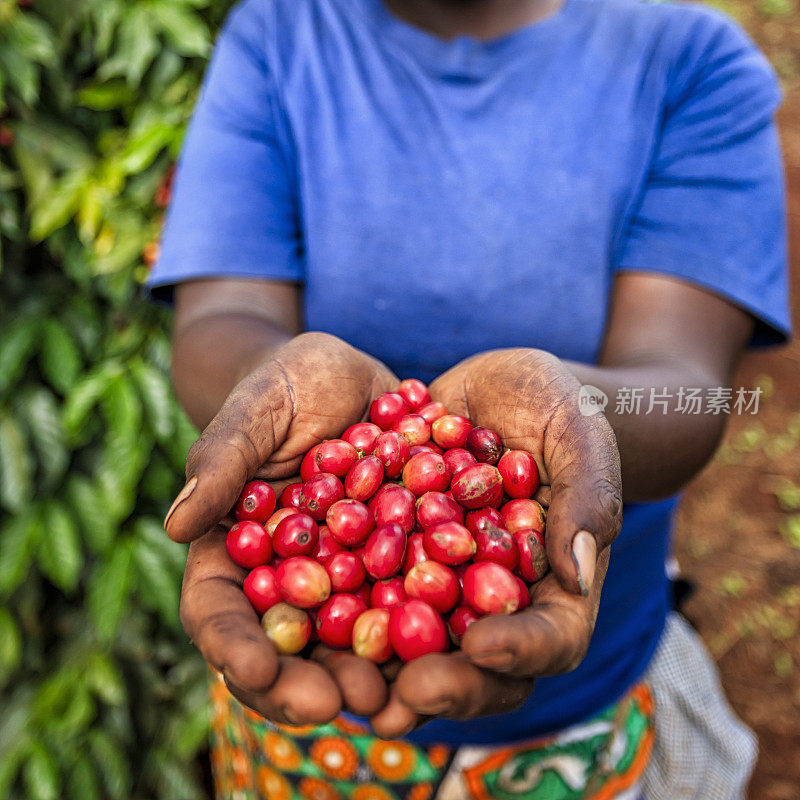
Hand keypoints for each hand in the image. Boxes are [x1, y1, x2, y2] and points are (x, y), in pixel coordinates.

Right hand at [165, 333, 396, 723]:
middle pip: (285, 647)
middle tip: (340, 702)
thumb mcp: (258, 408)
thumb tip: (177, 522)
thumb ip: (222, 459)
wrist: (353, 378)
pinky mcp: (400, 564)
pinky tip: (448, 645)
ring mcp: (347, 576)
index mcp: (235, 549)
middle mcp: (290, 576)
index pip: (217, 609)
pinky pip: (411, 602)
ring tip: (394, 694)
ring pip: (349, 641)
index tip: (255, 672)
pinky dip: (424, 629)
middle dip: (306, 682)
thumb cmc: (288, 384)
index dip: (232, 645)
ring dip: (369, 674)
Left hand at [370, 349, 622, 737]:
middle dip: (447, 683)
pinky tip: (301, 609)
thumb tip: (576, 573)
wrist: (495, 388)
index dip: (522, 650)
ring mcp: (442, 580)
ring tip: (346, 680)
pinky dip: (340, 603)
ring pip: (418, 639)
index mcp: (554, 583)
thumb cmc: (555, 404)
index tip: (484, 646)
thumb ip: (588, 496)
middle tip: (407, 692)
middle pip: (480, 663)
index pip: (553, 636)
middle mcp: (494, 595)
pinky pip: (368, 586)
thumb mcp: (578, 432)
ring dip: (384, 668)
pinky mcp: (396, 554)